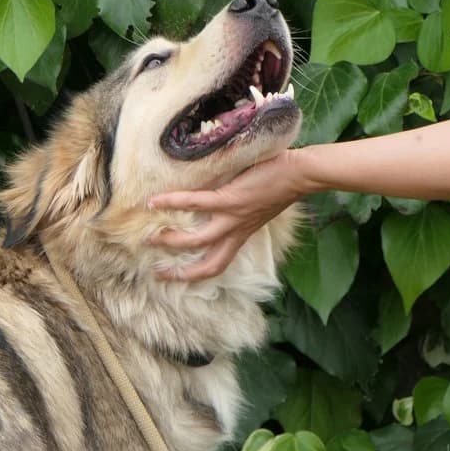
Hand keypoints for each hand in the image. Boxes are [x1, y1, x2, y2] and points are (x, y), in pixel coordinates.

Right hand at [147, 150, 304, 280]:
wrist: (299, 175)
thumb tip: (220, 204)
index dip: (198, 275)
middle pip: (208, 266)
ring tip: (150, 238)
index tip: (179, 276)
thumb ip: (239, 212)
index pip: (219, 263)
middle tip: (158, 273)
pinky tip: (155, 201)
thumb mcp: (257, 207)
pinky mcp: (229, 200)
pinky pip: (194, 204)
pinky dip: (173, 202)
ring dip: (171, 242)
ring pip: (197, 241)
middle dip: (182, 274)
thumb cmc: (280, 185)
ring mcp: (232, 218)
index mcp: (242, 235)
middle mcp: (236, 232)